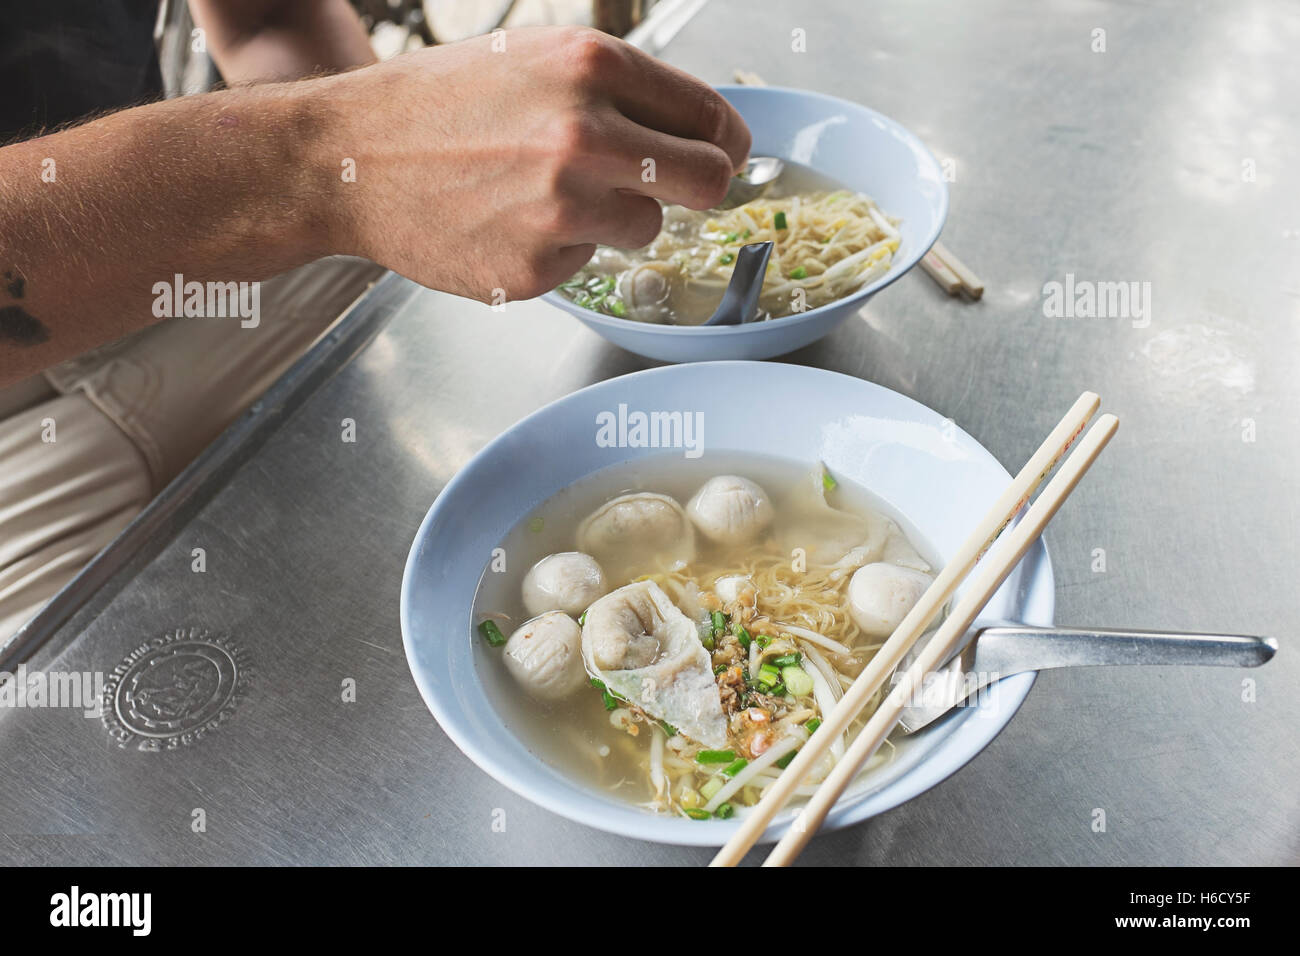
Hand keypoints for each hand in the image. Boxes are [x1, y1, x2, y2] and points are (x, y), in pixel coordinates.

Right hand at [313, 26, 750, 301]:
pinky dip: (561, 249)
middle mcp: (585, 133)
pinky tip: (511, 222)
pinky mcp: (536, 265)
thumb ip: (616, 88)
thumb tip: (695, 125)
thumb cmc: (436, 106)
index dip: (724, 143)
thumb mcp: (533, 58)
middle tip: (670, 187)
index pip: (711, 118)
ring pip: (647, 227)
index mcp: (591, 66)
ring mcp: (561, 206)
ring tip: (548, 194)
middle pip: (708, 182)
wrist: (348, 158)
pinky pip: (587, 262)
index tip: (722, 154)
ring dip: (615, 217)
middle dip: (698, 188)